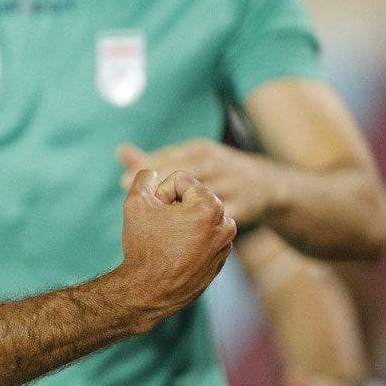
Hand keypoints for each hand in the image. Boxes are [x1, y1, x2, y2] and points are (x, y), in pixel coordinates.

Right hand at [115, 169, 236, 325]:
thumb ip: (144, 178)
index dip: (160, 193)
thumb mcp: (136, 202)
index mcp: (209, 205)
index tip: (155, 214)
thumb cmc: (145, 247)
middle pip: (191, 197)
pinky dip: (190, 238)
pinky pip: (204, 236)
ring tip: (167, 240)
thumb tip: (152, 172)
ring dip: (181, 221)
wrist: (150, 292)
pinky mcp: (221, 259)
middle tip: (160, 227)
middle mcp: (225, 222)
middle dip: (173, 206)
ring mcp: (226, 243)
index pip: (180, 179)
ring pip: (197, 216)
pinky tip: (175, 253)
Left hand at [119, 139, 270, 227]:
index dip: (148, 169)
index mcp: (201, 150)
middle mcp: (218, 163)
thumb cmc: (213, 172)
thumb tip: (121, 150)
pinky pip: (219, 217)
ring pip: (203, 195)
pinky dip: (200, 225)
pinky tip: (180, 235)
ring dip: (180, 209)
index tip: (123, 182)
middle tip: (136, 201)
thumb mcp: (188, 160)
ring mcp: (234, 184)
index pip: (171, 156)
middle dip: (160, 188)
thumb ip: (154, 160)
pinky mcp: (244, 206)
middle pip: (185, 173)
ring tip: (156, 221)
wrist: (264, 184)